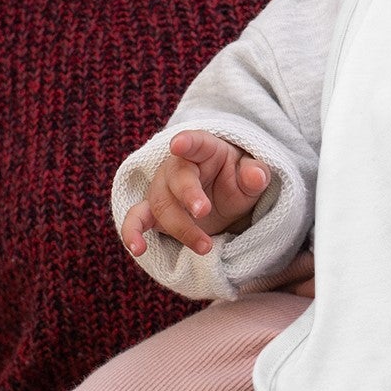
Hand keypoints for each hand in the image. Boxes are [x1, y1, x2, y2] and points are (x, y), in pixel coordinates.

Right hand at [121, 130, 269, 255]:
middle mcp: (178, 166)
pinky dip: (132, 232)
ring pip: (160, 205)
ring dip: (181, 227)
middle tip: (204, 211)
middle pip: (176, 179)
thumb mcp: (252, 175)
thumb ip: (255, 174)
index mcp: (204, 149)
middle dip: (188, 195)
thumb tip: (257, 176)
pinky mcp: (153, 211)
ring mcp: (162, 188)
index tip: (177, 144)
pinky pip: (136, 218)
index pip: (195, 142)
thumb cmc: (237, 179)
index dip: (186, 142)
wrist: (223, 197)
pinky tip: (137, 248)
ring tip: (205, 247)